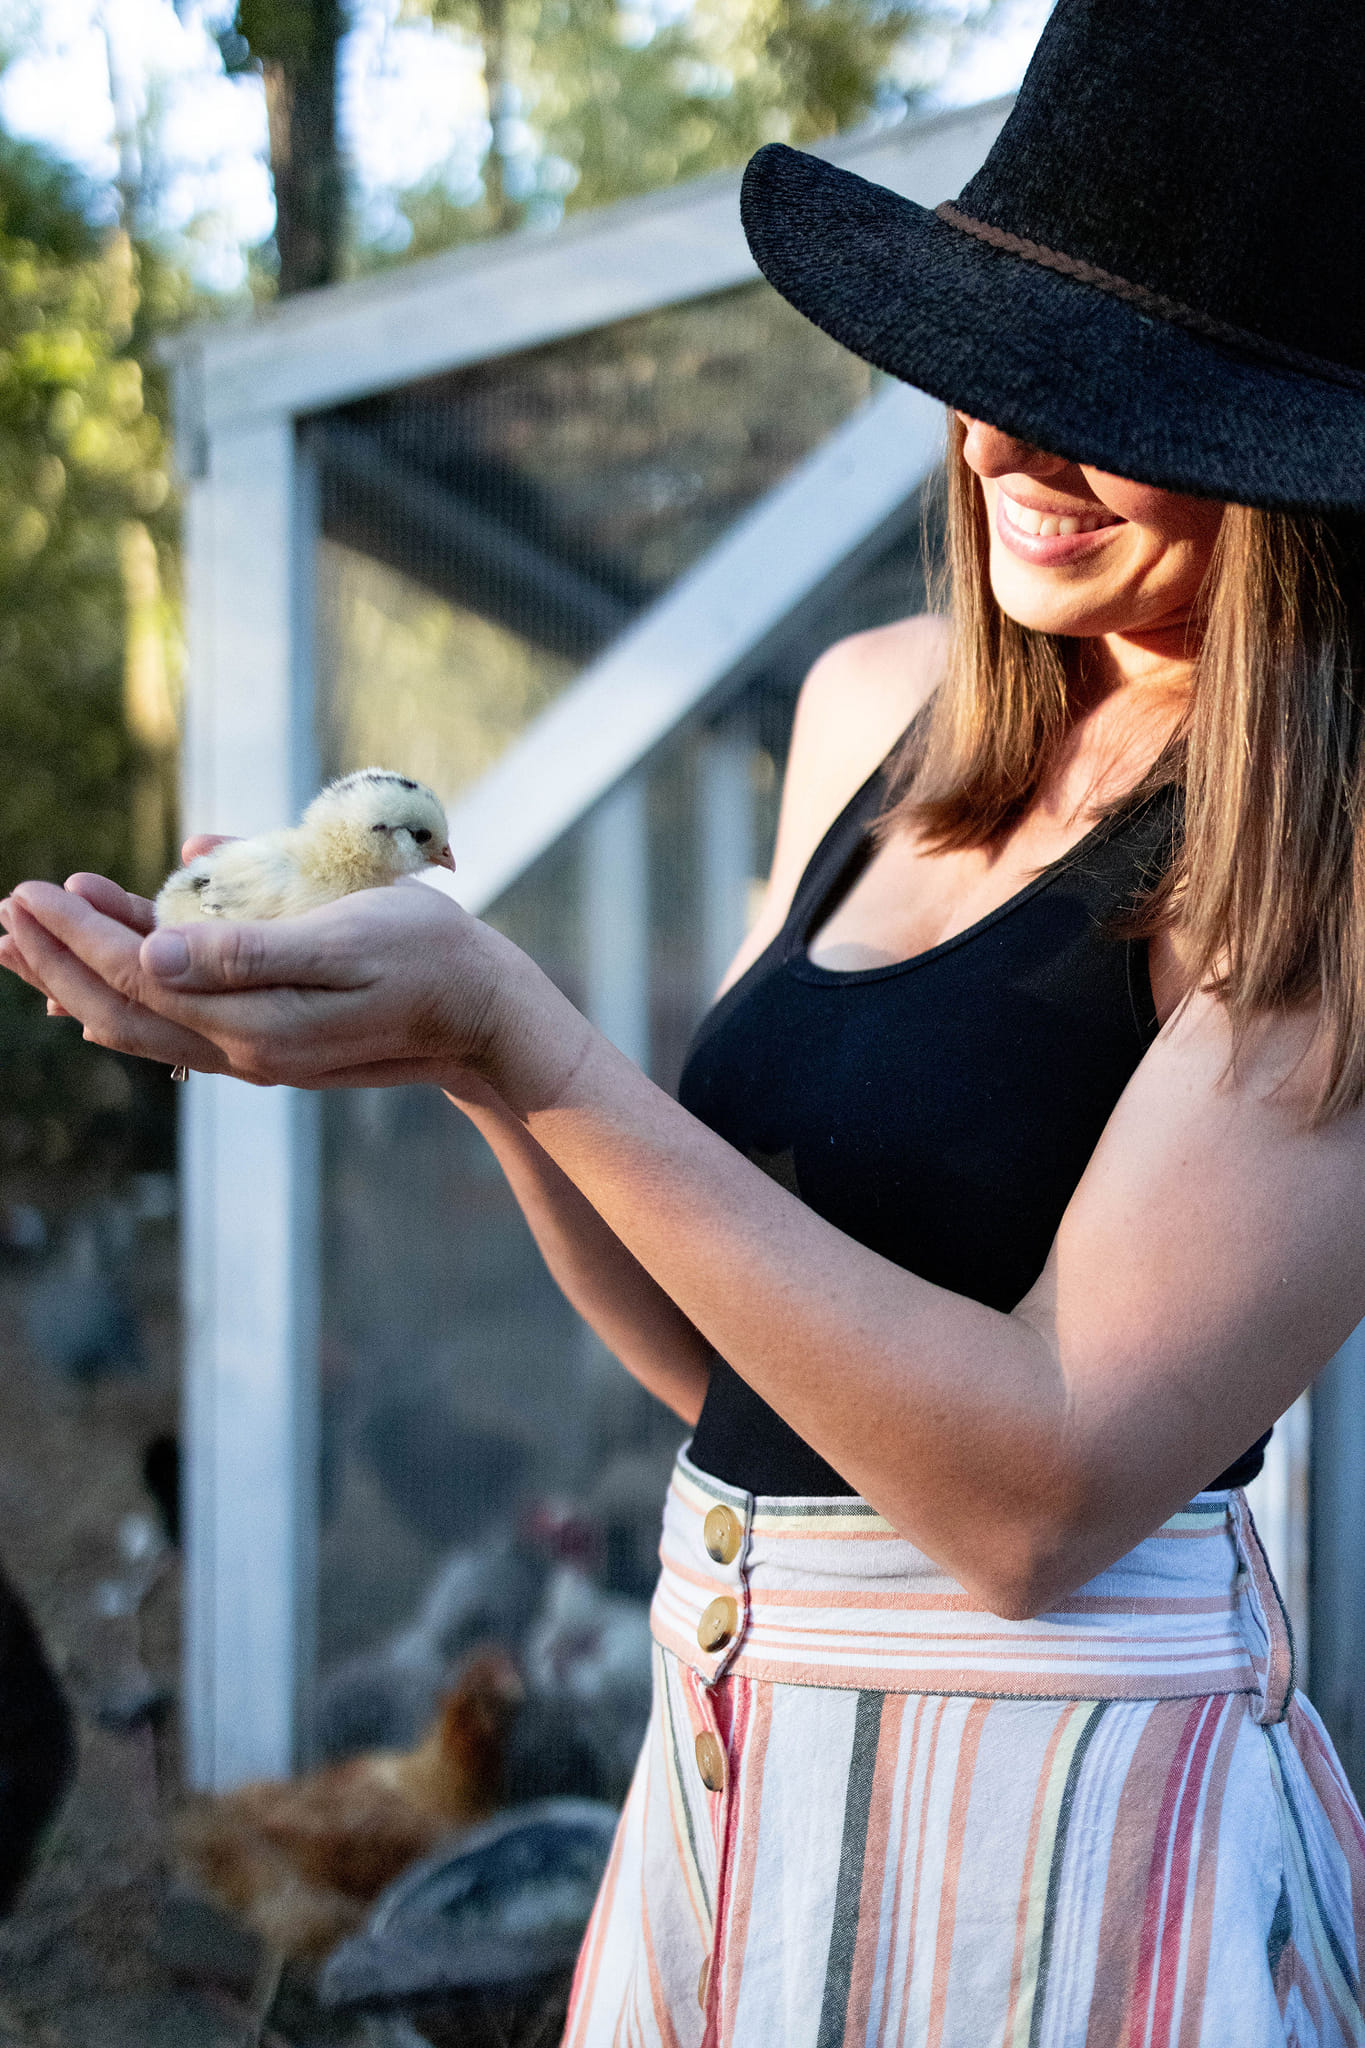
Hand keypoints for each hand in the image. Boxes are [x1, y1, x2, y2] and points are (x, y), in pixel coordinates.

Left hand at [0, 873, 539, 1091]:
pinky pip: (179, 1022)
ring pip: (143, 1022)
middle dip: (56, 963)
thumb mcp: (345, 939)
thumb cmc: (430, 959)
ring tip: (30, 942)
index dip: (76, 937)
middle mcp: (244, 1049)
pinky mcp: (271, 1043)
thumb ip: (245, 951)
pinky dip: (130, 994)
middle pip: (121, 1012)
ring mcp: (256, 1052)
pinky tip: (113, 976)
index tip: (30, 892)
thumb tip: (149, 952)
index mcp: (255, 1024)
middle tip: (4, 913)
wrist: (487, 1016)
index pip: (138, 978)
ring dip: (82, 980)